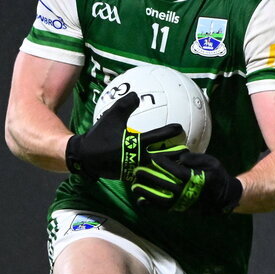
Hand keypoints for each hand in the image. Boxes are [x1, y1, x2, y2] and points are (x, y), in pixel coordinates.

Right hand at [65, 92, 183, 180]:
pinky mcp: (131, 177)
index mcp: (134, 143)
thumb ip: (125, 105)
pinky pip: (147, 177)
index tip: (179, 127)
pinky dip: (158, 177)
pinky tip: (168, 176)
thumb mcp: (111, 117)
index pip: (157, 136)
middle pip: (163, 158)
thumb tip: (137, 95)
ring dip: (171, 168)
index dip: (170, 131)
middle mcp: (136, 158)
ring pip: (157, 170)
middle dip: (177, 155)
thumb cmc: (100, 135)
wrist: (85, 157)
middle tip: (189, 152)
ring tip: (184, 166)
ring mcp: (134, 169)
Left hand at [131, 145, 242, 214]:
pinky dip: (152, 206)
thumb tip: (180, 157)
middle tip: (137, 170)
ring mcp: (185, 203)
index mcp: (198, 180)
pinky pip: (164, 209)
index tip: (153, 156)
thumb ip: (196, 158)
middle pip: (167, 186)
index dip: (165, 164)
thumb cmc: (217, 176)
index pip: (178, 172)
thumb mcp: (212, 162)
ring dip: (148, 194)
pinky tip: (140, 201)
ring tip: (134, 187)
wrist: (224, 198)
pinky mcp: (181, 209)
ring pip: (163, 200)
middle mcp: (190, 193)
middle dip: (151, 178)